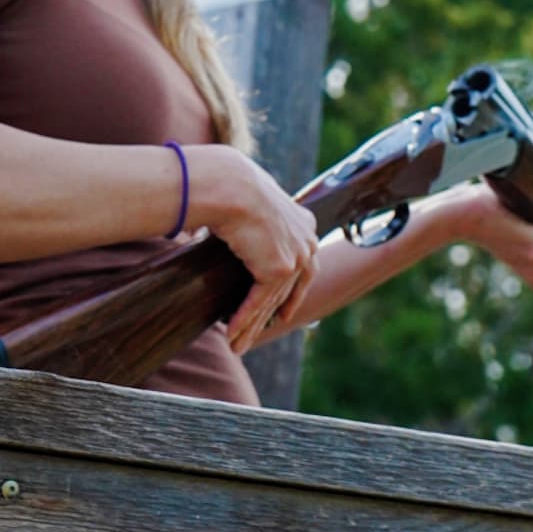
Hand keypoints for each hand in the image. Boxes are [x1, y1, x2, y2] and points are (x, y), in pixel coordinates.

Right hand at [191, 148, 318, 353]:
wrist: (230, 185)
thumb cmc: (233, 187)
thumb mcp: (251, 206)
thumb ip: (250, 224)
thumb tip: (226, 230)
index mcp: (304, 222)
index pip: (303, 266)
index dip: (292, 292)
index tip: (282, 312)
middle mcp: (306, 240)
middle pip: (290, 288)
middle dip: (270, 315)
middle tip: (256, 334)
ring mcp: (296, 255)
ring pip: (273, 300)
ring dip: (252, 325)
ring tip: (238, 345)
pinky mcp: (279, 269)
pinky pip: (260, 302)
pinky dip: (244, 319)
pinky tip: (231, 333)